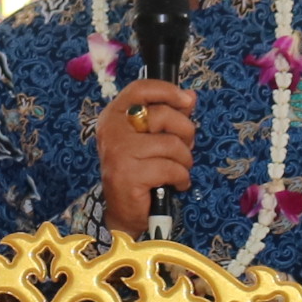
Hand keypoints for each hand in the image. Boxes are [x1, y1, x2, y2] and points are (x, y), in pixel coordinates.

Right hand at [94, 79, 198, 232]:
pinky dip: (181, 178)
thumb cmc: (139, 170)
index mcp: (114, 116)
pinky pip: (171, 168)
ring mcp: (118, 153)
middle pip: (162, 115)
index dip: (167, 91)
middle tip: (186, 146)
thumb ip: (168, 115)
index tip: (186, 101)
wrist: (123, 211)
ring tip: (179, 169)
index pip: (140, 89)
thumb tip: (189, 96)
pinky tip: (176, 184)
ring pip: (171, 144)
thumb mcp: (151, 138)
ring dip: (184, 160)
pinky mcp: (129, 175)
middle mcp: (112, 131)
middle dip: (185, 132)